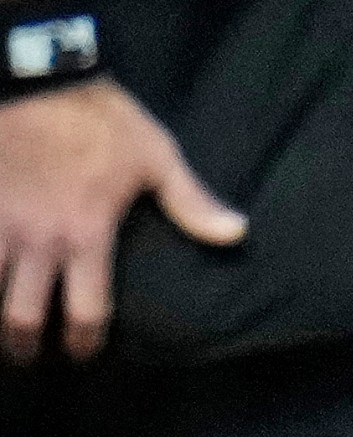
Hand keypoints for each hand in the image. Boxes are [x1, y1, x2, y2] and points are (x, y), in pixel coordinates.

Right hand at [0, 79, 247, 362]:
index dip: (84, 343)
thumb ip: (191, 202)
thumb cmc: (97, 115)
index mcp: (86, 236)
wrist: (32, 73)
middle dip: (23, 343)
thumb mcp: (155, 155)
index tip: (82, 353)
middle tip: (25, 354)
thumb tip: (237, 234)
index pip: (87, 312)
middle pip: (22, 315)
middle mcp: (37, 240)